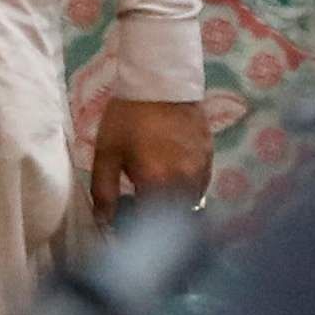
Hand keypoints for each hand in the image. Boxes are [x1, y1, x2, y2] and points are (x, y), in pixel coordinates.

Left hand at [89, 96, 211, 225]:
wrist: (162, 81)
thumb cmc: (129, 117)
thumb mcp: (107, 152)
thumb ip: (104, 191)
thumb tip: (104, 224)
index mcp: (157, 183)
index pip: (152, 228)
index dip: (138, 234)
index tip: (126, 230)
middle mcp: (185, 183)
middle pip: (176, 222)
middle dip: (159, 226)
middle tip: (141, 215)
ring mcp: (202, 172)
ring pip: (191, 207)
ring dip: (175, 212)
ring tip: (155, 200)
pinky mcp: (211, 160)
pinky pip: (201, 189)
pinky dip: (186, 194)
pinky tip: (171, 184)